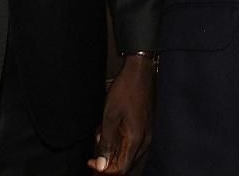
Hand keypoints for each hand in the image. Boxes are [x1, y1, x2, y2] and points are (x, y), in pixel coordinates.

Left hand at [89, 54, 155, 172]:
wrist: (139, 72)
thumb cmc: (125, 90)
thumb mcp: (110, 117)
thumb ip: (106, 143)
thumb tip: (102, 164)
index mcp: (136, 140)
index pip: (122, 168)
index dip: (105, 171)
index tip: (92, 163)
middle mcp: (145, 140)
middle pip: (126, 164)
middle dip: (108, 162)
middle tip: (93, 156)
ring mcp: (146, 133)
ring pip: (129, 154)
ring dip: (113, 151)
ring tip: (100, 137)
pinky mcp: (145, 127)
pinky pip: (132, 144)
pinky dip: (119, 143)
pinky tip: (109, 132)